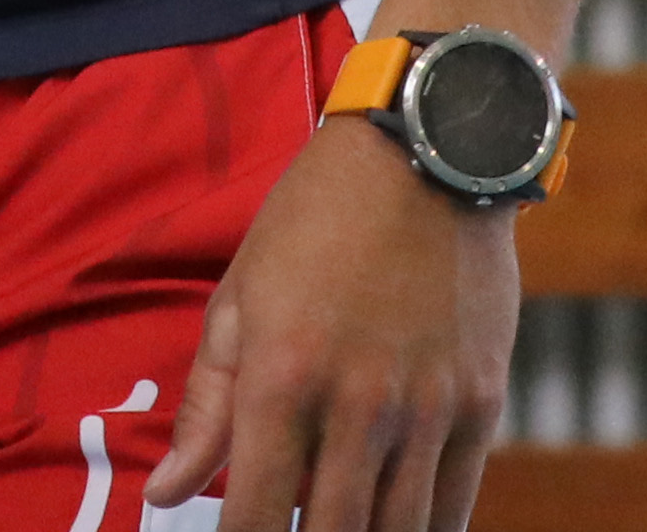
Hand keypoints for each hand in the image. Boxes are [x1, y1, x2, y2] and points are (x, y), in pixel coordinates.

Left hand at [148, 117, 513, 531]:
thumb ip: (206, 405)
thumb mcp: (240, 297)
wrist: (428, 152)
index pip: (252, 515)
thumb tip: (164, 490)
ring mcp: (426, 408)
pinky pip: (455, 504)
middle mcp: (355, 404)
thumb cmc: (314, 220)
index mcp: (281, 377)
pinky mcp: (482, 402)